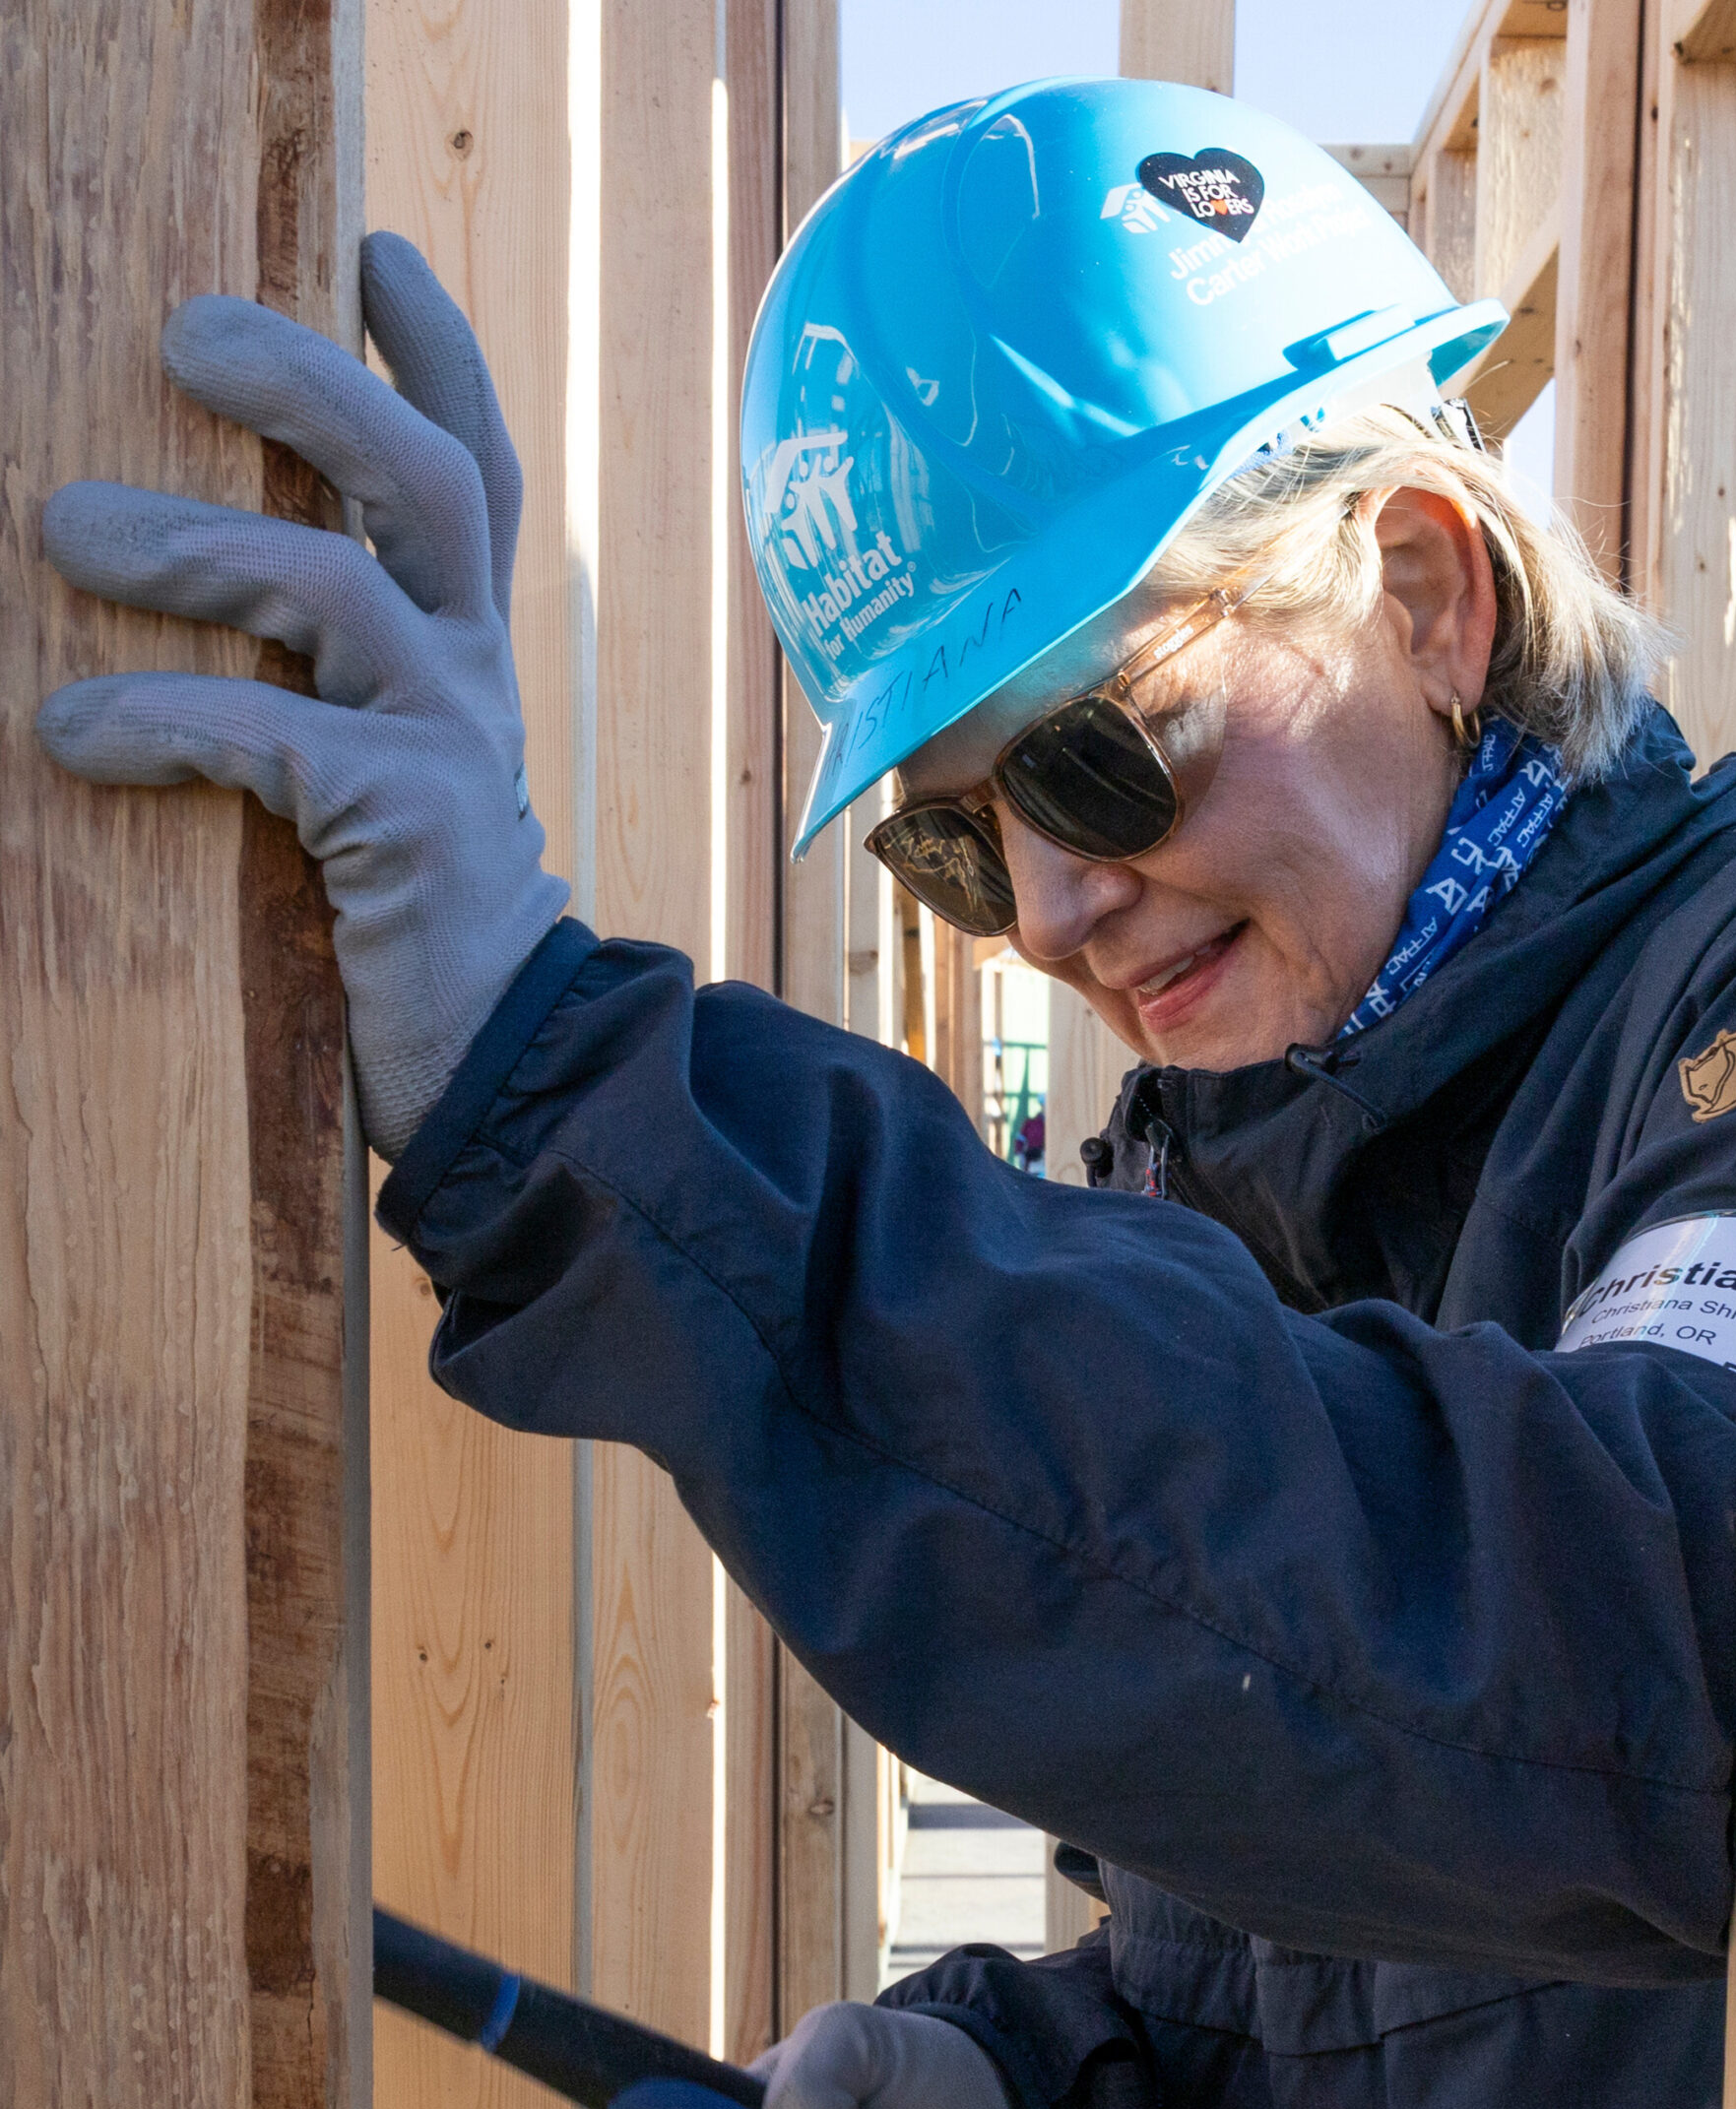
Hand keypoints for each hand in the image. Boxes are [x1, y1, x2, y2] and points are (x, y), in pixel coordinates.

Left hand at [35, 233, 568, 1158]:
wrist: (507, 1065)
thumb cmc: (414, 916)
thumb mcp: (383, 764)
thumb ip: (330, 676)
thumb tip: (169, 564)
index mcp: (468, 648)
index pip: (474, 468)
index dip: (436, 353)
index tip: (373, 251)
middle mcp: (473, 673)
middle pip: (423, 478)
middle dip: (314, 383)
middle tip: (188, 332)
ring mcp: (451, 743)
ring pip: (336, 585)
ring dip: (188, 545)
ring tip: (64, 532)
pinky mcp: (408, 824)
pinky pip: (267, 735)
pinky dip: (159, 718)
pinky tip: (75, 733)